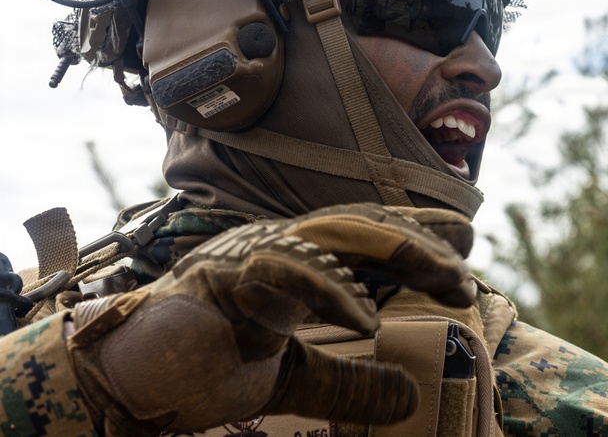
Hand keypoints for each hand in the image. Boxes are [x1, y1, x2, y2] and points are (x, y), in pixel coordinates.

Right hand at [67, 204, 474, 435]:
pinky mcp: (221, 277)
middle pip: (362, 226)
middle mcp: (277, 246)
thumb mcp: (293, 380)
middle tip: (465, 274)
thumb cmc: (202, 368)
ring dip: (398, 252)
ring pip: (337, 233)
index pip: (365, 235)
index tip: (464, 250)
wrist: (127, 385)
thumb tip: (409, 398)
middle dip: (419, 244)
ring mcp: (249, 254)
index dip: (415, 236)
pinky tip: (367, 321)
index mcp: (293, 261)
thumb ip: (349, 385)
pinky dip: (330, 291)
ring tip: (448, 280)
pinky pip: (285, 273)